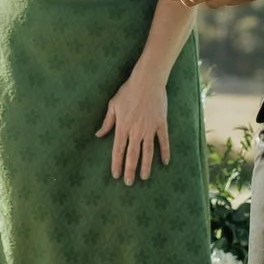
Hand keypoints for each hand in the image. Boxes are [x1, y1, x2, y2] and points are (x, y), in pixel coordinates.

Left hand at [96, 70, 172, 184]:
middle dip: (130, 170)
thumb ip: (107, 122)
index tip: (115, 175)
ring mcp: (150, 128)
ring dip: (146, 166)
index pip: (118, 150)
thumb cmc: (128, 91)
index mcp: (123, 127)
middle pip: (132, 155)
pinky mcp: (161, 124)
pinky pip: (163, 141)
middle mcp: (136, 131)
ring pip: (148, 152)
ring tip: (144, 177)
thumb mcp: (113, 106)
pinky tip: (165, 162)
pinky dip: (165, 152)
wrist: (147, 81)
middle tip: (129, 182)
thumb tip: (98, 135)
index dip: (116, 164)